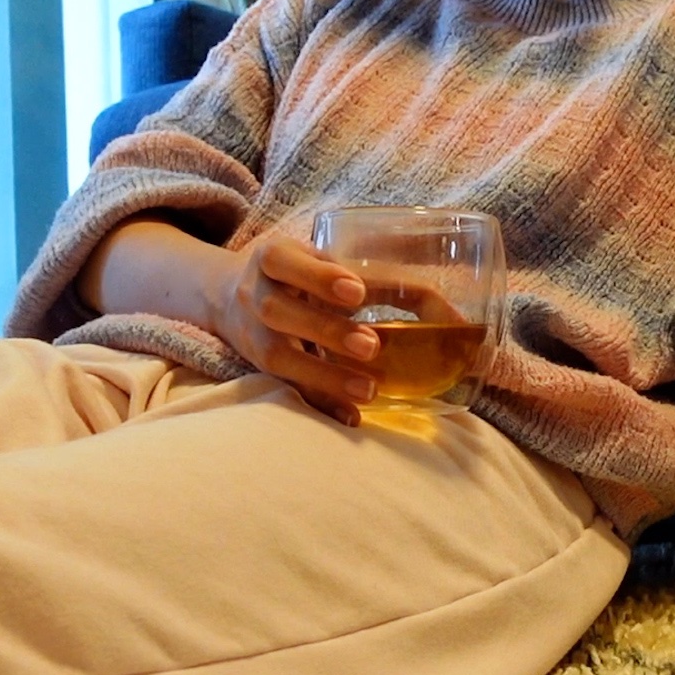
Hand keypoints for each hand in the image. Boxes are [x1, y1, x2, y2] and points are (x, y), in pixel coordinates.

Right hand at [213, 235, 380, 422]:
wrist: (229, 298)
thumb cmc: (296, 277)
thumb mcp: (320, 262)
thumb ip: (370, 278)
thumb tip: (444, 312)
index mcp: (271, 258)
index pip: (284, 260)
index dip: (318, 277)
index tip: (357, 293)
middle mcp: (254, 295)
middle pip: (278, 311)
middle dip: (325, 330)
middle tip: (371, 346)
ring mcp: (253, 335)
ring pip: (278, 357)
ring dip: (325, 376)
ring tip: (369, 389)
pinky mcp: (260, 369)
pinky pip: (286, 388)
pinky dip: (319, 403)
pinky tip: (350, 416)